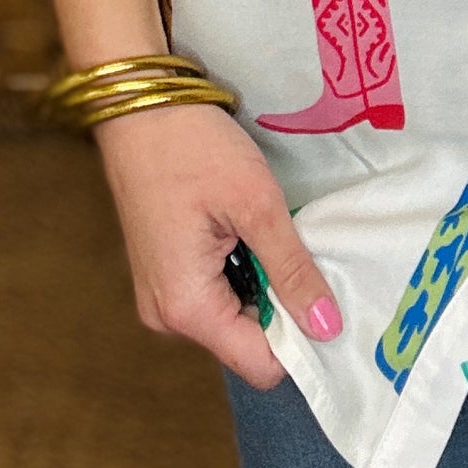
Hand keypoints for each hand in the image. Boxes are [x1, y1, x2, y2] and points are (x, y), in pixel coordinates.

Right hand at [94, 100, 341, 388]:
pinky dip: (238, 269)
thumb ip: (291, 269)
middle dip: (279, 304)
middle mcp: (166, 316)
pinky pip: (213, 292)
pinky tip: (246, 229)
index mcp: (186, 308)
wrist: (139, 103)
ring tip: (268, 231)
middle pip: (245, 341)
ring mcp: (160, 295)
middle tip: (299, 249)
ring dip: (259, 282)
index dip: (299, 338)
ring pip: (231, 315)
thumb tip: (328, 328)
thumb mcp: (256, 203)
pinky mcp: (162, 272)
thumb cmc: (194, 148)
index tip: (327, 297)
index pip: (259, 364)